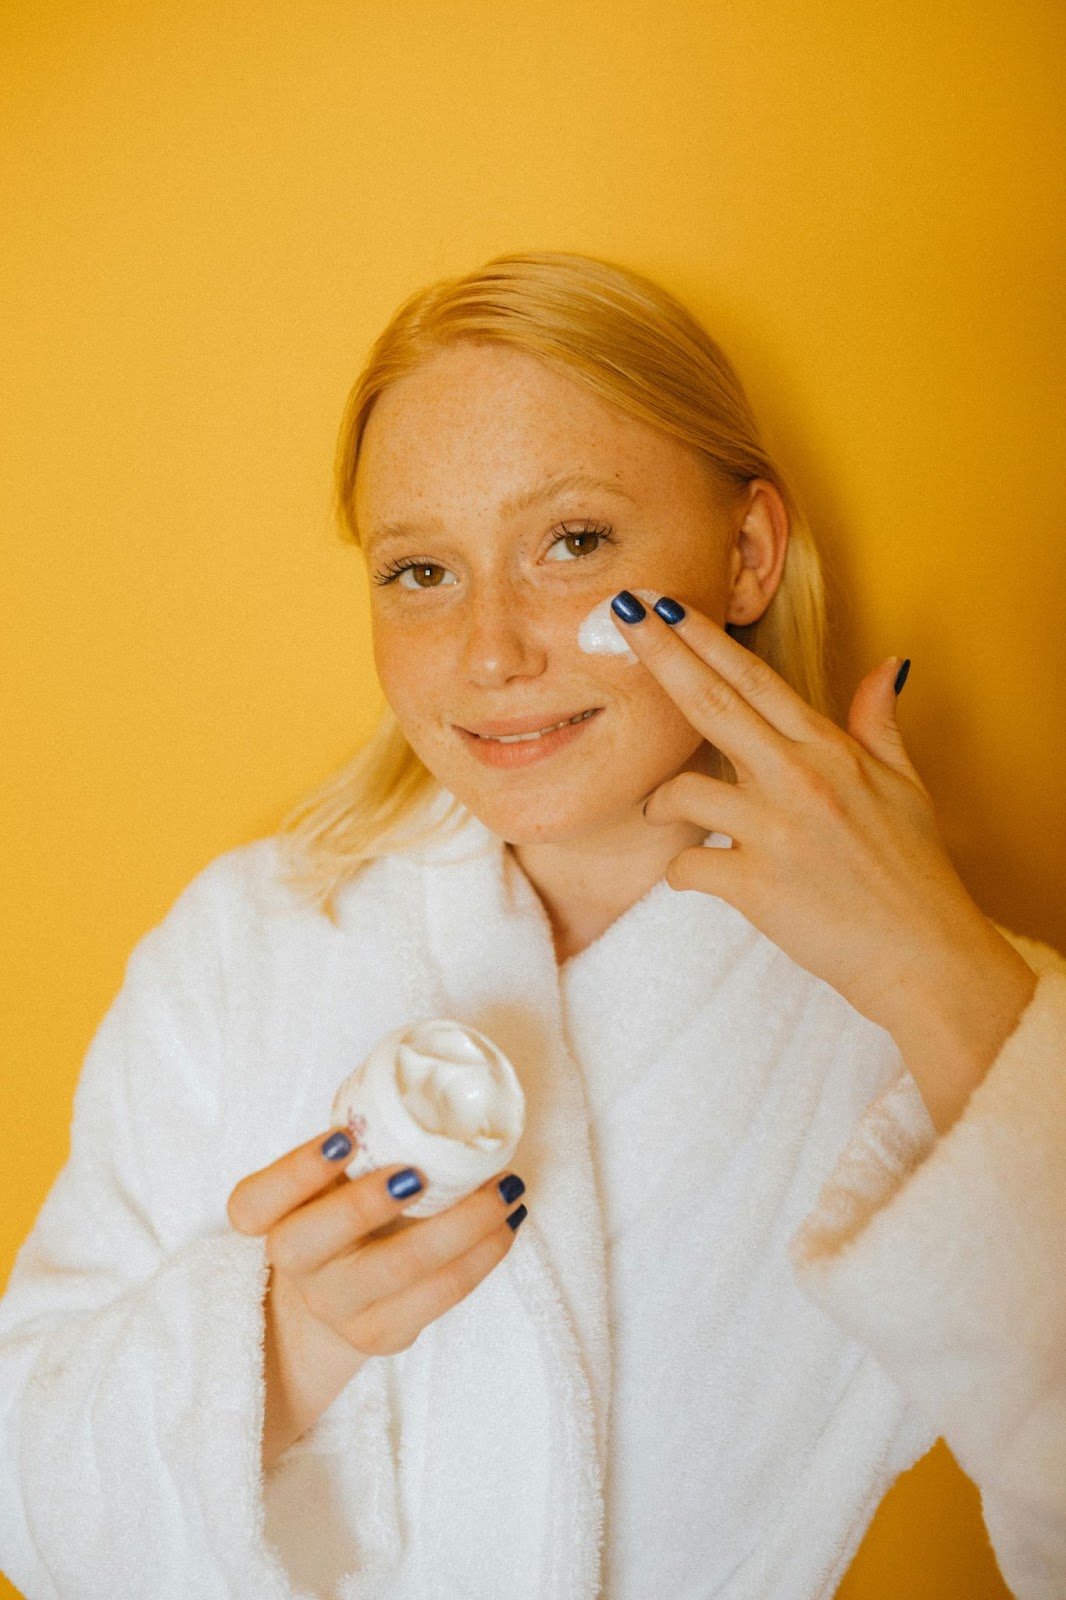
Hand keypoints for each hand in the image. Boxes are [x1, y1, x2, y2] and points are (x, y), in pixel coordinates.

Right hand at [228, 1131, 526, 1465]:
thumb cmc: (340, 1218)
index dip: (295, 1171)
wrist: (332, 1305)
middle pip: (309, 1243)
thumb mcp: (330, 1183)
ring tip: (503, 1190)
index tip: (343, 1139)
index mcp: (269, 1220)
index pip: (254, 1202)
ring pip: (394, 1272)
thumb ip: (354, 1148)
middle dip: (363, 1205)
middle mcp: (296, 1267)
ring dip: (458, 1226)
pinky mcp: (382, 1334)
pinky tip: (507, 1224)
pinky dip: (482, 1255)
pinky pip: (438, 1295)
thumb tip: (425, 1093)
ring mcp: (337, 1306)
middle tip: (417, 1174)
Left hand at [614, 591, 998, 1036]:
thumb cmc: (915, 874)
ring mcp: (776, 831)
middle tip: (620, 613)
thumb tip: (888, 667)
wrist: (925, 956)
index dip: (706, 638)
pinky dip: (682, 873)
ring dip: (662, 800)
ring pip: (684, 791)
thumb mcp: (907, 786)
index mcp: (830, 750)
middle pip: (713, 702)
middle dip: (661, 654)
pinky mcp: (757, 885)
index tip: (665, 604)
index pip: (756, 679)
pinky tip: (697, 877)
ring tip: (666, 811)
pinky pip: (687, 866)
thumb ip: (880, 723)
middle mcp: (800, 778)